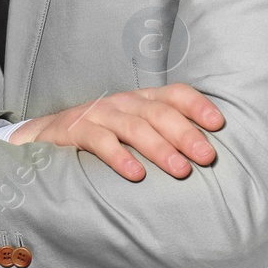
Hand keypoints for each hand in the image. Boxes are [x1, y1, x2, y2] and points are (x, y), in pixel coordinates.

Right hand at [5, 83, 222, 180]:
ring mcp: (100, 115)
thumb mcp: (133, 127)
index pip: (175, 94)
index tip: (219, 124)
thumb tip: (206, 154)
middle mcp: (124, 103)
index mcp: (142, 100)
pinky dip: (120, 157)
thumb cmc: (103, 134)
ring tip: (181, 170)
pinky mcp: (77, 131)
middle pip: (159, 113)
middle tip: (207, 157)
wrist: (48, 135)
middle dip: (186, 134)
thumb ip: (163, 134)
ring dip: (160, 148)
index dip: (197, 106)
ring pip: (134, 128)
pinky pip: (101, 142)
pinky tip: (136, 174)